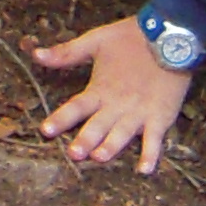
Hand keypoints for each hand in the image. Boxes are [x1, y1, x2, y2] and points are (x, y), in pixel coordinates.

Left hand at [32, 17, 194, 176]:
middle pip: (98, 125)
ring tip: (100, 157)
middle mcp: (117, 105)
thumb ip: (67, 52)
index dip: (61, 119)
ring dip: (111, 147)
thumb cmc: (131, 38)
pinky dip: (151, 155)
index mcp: (100, 89)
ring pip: (122, 134)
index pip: (76, 107)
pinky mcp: (160, 116)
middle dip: (86, 140)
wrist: (170, 35)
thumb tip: (36, 55)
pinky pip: (155, 139)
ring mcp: (139, 113)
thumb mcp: (96, 40)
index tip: (45, 130)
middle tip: (74, 154)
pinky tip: (144, 171)